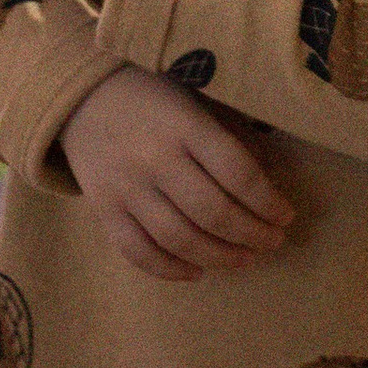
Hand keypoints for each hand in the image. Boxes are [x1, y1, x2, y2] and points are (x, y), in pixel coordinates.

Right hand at [60, 66, 296, 282]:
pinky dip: (170, 270)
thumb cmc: (152, 97)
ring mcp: (127, 188)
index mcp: (185, 125)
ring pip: (179, 239)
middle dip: (251, 234)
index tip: (285, 216)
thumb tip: (267, 184)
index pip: (238, 172)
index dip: (268, 202)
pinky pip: (139, 252)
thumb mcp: (193, 99)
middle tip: (272, 242)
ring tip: (245, 259)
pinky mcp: (104, 211)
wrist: (82, 97)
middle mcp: (156, 159)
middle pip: (213, 212)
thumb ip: (225, 136)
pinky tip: (197, 271)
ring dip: (220, 257)